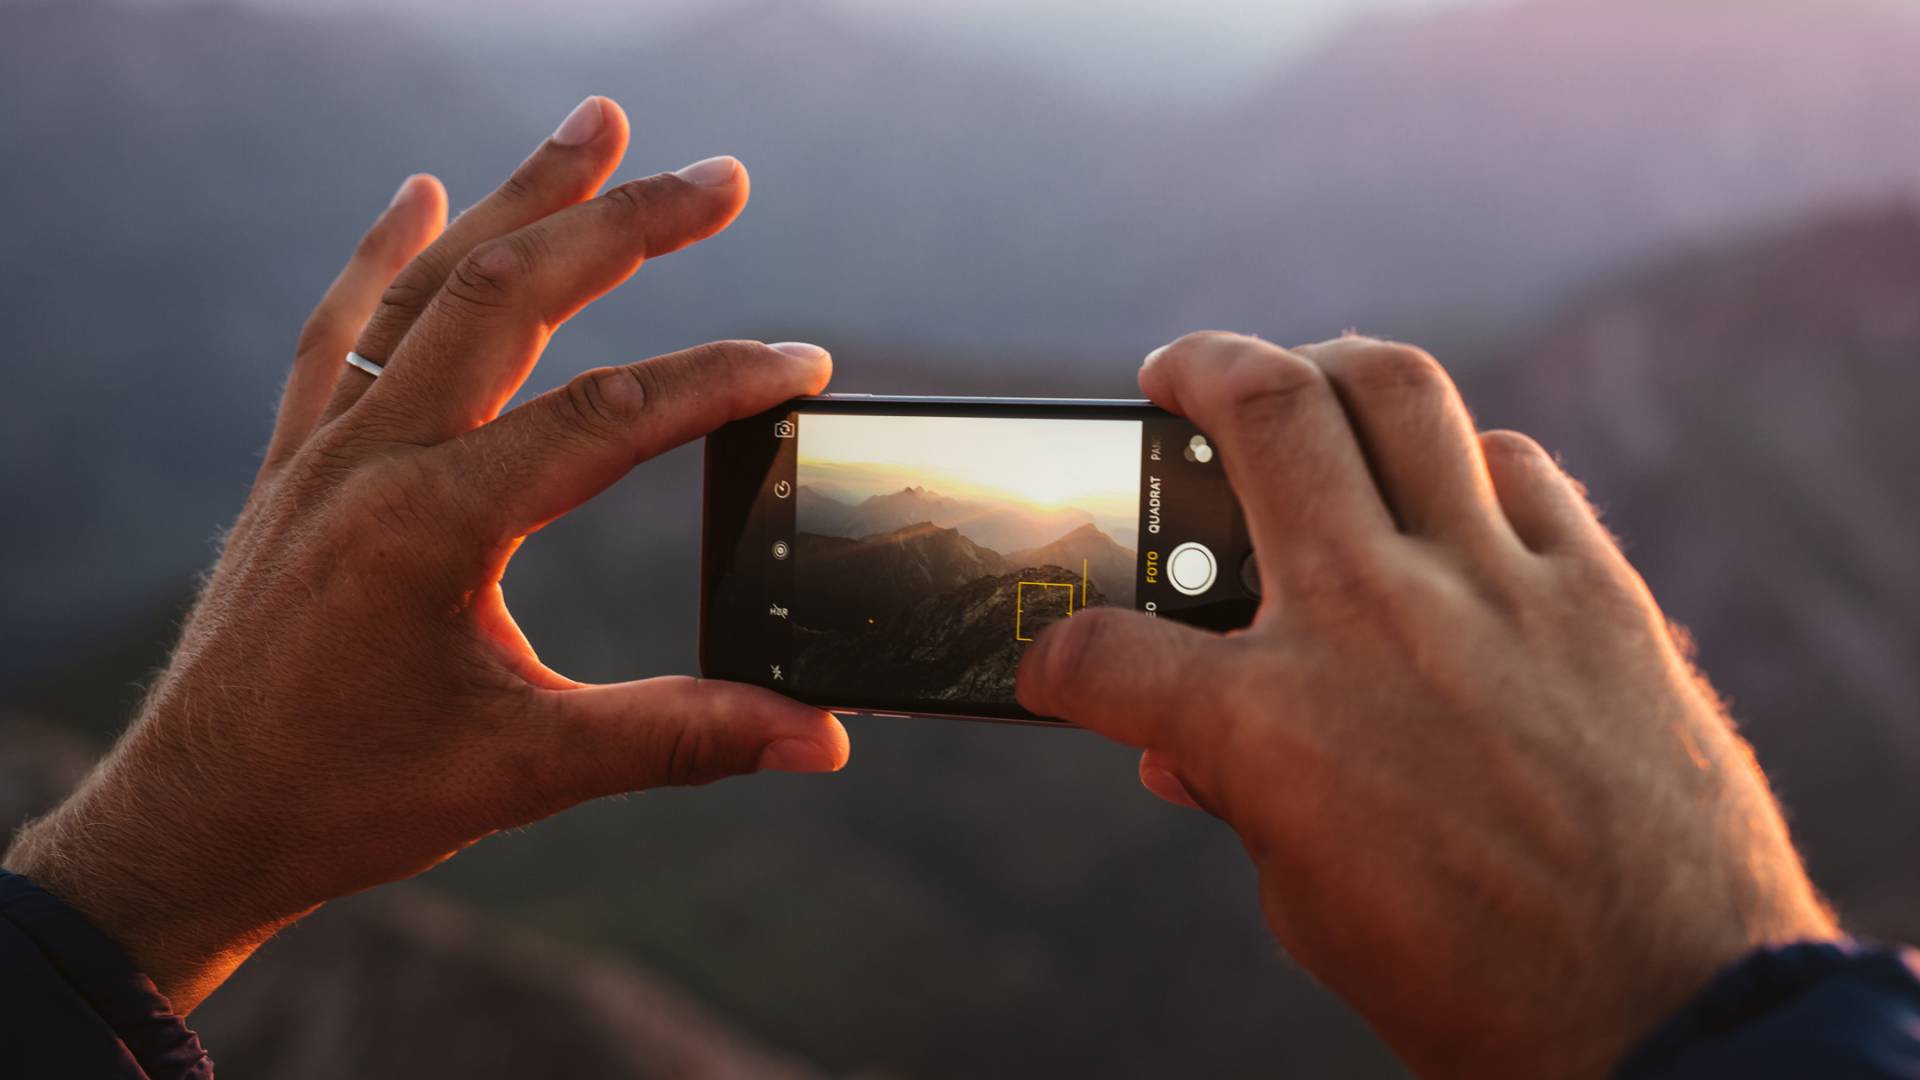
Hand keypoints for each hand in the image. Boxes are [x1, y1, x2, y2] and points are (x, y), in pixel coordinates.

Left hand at [3, 96, 846, 1012]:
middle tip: (719, 178)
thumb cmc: (350, 799)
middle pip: (512, 297)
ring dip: (518, 201)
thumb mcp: (530, 770)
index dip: (720, 381)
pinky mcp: (294, 465)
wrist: (193, 827)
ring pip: (427, 288)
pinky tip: (421, 196)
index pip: (608, 415)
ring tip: (595, 128)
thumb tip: (820, 736)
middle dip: (625, 225)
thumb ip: (682, 735)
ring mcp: (322, 450)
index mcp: (435, 523)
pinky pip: (337, 330)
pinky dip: (383, 255)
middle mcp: (372, 459)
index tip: (806, 364)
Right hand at [1017, 333, 1836, 1078]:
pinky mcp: (1599, 593)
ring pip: (1400, 391)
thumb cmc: (1471, 981)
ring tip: (1308, 386)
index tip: (1058, 662)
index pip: (1107, 649)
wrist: (1669, 1019)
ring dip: (1332, 370)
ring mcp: (1493, 587)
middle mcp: (1371, 618)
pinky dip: (1464, 464)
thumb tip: (1181, 746)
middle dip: (1195, 368)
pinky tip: (1447, 495)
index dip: (1058, 656)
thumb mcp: (1305, 902)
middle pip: (1262, 412)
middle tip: (1177, 374)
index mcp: (1269, 721)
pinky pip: (1520, 469)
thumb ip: (1236, 793)